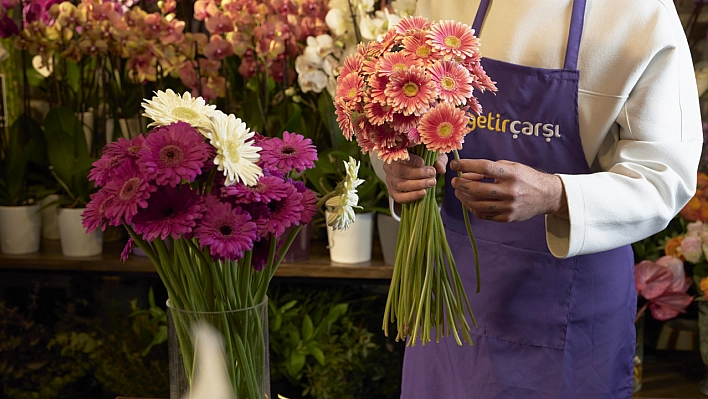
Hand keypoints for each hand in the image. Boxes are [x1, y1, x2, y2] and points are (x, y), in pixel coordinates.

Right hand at [383, 153, 447, 203]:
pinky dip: (411, 196)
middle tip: (432, 173)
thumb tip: (440, 169)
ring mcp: (390, 180)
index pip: (399, 156)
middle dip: (418, 173)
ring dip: (417, 184)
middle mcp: (389, 167)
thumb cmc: (424, 160)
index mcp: (396, 154)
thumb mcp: (432, 156)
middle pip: (400, 171)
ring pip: (400, 184)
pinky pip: (399, 197)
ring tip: (432, 182)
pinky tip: (423, 193)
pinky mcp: (393, 192)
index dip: (411, 160)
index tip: (423, 162)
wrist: (418, 172)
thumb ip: (438, 160)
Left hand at [450, 159, 567, 221]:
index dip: (466, 165)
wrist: (547, 196)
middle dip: (461, 184)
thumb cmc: (525, 178)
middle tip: (455, 181)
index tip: (454, 163)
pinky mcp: (508, 218)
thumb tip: (465, 174)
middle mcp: (510, 191)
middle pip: (477, 189)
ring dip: (464, 197)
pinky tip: (470, 201)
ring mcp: (509, 206)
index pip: (484, 168)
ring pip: (477, 204)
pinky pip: (483, 215)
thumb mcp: (511, 166)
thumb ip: (489, 169)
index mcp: (512, 174)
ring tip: (460, 191)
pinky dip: (473, 207)